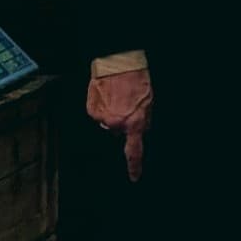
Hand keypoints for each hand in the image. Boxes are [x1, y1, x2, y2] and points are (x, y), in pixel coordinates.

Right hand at [87, 55, 153, 183]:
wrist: (118, 63)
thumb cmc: (136, 79)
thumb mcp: (149, 102)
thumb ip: (144, 120)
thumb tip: (140, 130)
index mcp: (133, 123)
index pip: (134, 151)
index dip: (134, 166)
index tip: (134, 177)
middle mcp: (115, 124)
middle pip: (119, 131)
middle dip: (124, 122)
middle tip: (128, 104)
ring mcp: (101, 117)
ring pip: (108, 122)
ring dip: (113, 113)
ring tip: (118, 96)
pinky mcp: (91, 109)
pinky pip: (98, 114)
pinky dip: (102, 107)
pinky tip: (108, 94)